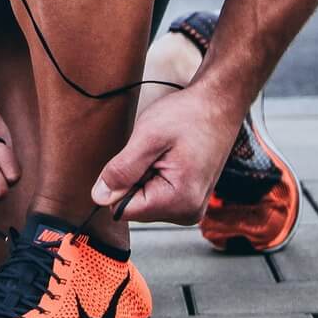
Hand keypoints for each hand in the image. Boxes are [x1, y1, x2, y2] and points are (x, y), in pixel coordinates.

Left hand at [90, 84, 239, 224]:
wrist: (218, 104)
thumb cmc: (188, 115)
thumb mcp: (148, 137)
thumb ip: (122, 170)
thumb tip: (98, 197)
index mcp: (179, 202)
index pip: (123, 210)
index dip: (119, 182)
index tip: (138, 158)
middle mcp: (187, 212)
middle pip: (135, 206)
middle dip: (135, 177)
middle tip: (155, 152)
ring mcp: (190, 207)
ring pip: (144, 199)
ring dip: (145, 174)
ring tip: (165, 152)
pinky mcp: (189, 198)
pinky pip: (157, 193)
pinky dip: (155, 174)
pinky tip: (170, 157)